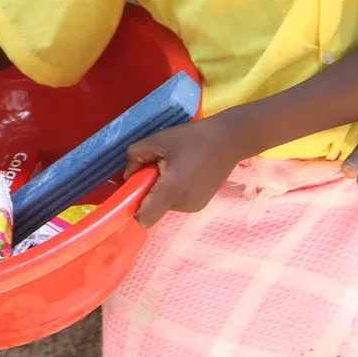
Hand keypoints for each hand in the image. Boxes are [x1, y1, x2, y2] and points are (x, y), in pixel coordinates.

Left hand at [125, 119, 245, 227]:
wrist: (229, 140)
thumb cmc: (193, 138)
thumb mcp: (158, 140)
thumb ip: (135, 156)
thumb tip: (127, 176)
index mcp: (171, 191)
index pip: (144, 218)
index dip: (134, 206)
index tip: (137, 186)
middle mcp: (182, 205)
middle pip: (154, 209)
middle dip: (150, 192)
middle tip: (159, 167)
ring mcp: (194, 206)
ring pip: (165, 205)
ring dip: (163, 190)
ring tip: (175, 166)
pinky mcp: (201, 204)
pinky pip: (178, 202)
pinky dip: (176, 191)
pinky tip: (186, 172)